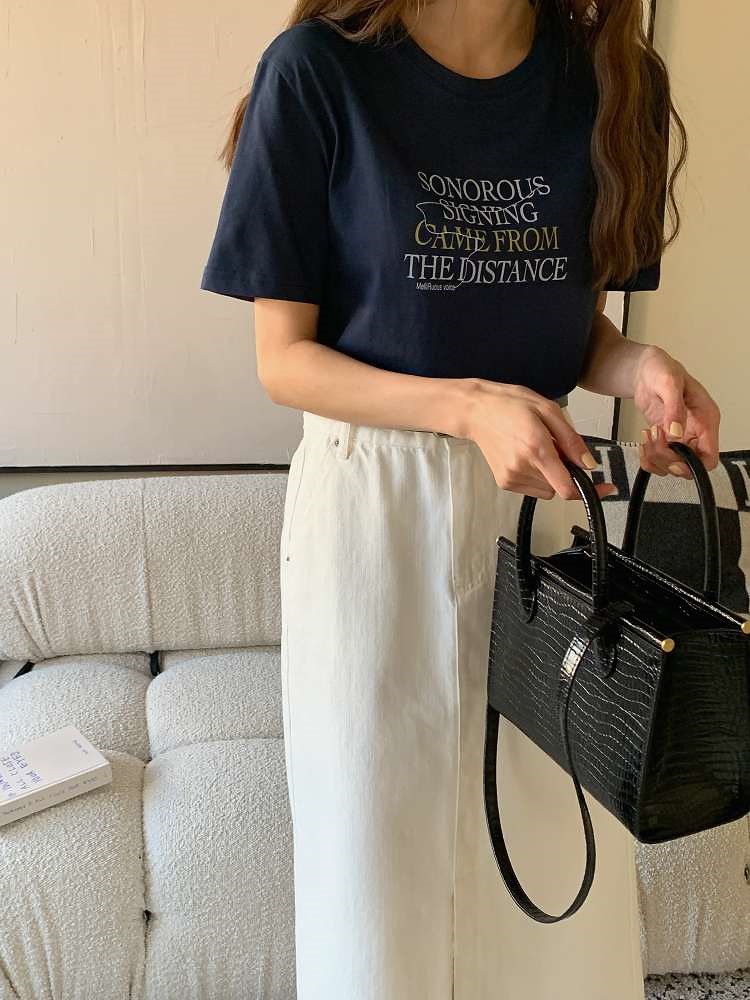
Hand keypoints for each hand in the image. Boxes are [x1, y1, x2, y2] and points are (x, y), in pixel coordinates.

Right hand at [463, 381, 617, 500]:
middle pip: (560, 487)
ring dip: (551, 475)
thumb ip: (571, 440)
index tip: (605, 489)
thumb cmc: (509, 405)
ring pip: (548, 489)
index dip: (591, 491)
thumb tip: (589, 464)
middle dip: (566, 472)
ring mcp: (512, 477)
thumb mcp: (548, 410)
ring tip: (537, 449)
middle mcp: (522, 467)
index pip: (567, 487)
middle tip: (556, 448)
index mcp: (536, 448)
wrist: (476, 411)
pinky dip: (538, 477)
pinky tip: (527, 456)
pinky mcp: (505, 482)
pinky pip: (534, 488)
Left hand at [632, 346, 720, 479]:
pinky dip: (648, 457)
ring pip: (673, 465)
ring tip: (649, 435)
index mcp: (706, 419)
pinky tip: (645, 441)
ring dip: (656, 457)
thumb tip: (676, 434)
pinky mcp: (666, 440)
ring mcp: (681, 437)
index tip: (674, 460)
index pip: (709, 456)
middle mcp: (697, 431)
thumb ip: (674, 409)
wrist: (644, 370)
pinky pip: (659, 461)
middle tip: (656, 439)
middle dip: (668, 458)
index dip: (693, 465)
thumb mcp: (669, 383)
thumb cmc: (661, 369)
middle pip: (689, 465)